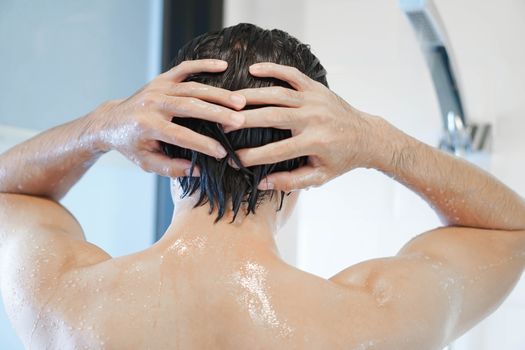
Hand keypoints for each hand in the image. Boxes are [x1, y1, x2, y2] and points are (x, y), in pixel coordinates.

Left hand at [92, 59, 246, 176]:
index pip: (181, 136)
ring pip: (193, 88)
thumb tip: (199, 170)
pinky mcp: (161, 79)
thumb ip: (172, 168)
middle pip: (191, 107)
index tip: (223, 152)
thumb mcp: (147, 163)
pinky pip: (185, 69)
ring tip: (240, 101)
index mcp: (147, 126)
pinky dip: (204, 65)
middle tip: (241, 120)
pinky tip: (223, 66)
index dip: (204, 145)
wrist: (111, 121)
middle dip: (218, 114)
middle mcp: (153, 103)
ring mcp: (157, 88)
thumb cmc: (131, 146)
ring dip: (218, 94)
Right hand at [231, 62, 382, 190]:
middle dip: (244, 121)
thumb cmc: (340, 159)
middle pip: (272, 117)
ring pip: (278, 94)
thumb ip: (290, 181)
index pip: (277, 151)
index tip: (232, 159)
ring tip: (230, 100)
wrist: (367, 136)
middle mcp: (315, 118)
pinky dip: (272, 69)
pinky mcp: (316, 87)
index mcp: (316, 142)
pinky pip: (291, 74)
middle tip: (222, 124)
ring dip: (251, 95)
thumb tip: (261, 183)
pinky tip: (252, 70)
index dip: (252, 157)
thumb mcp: (319, 176)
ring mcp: (315, 99)